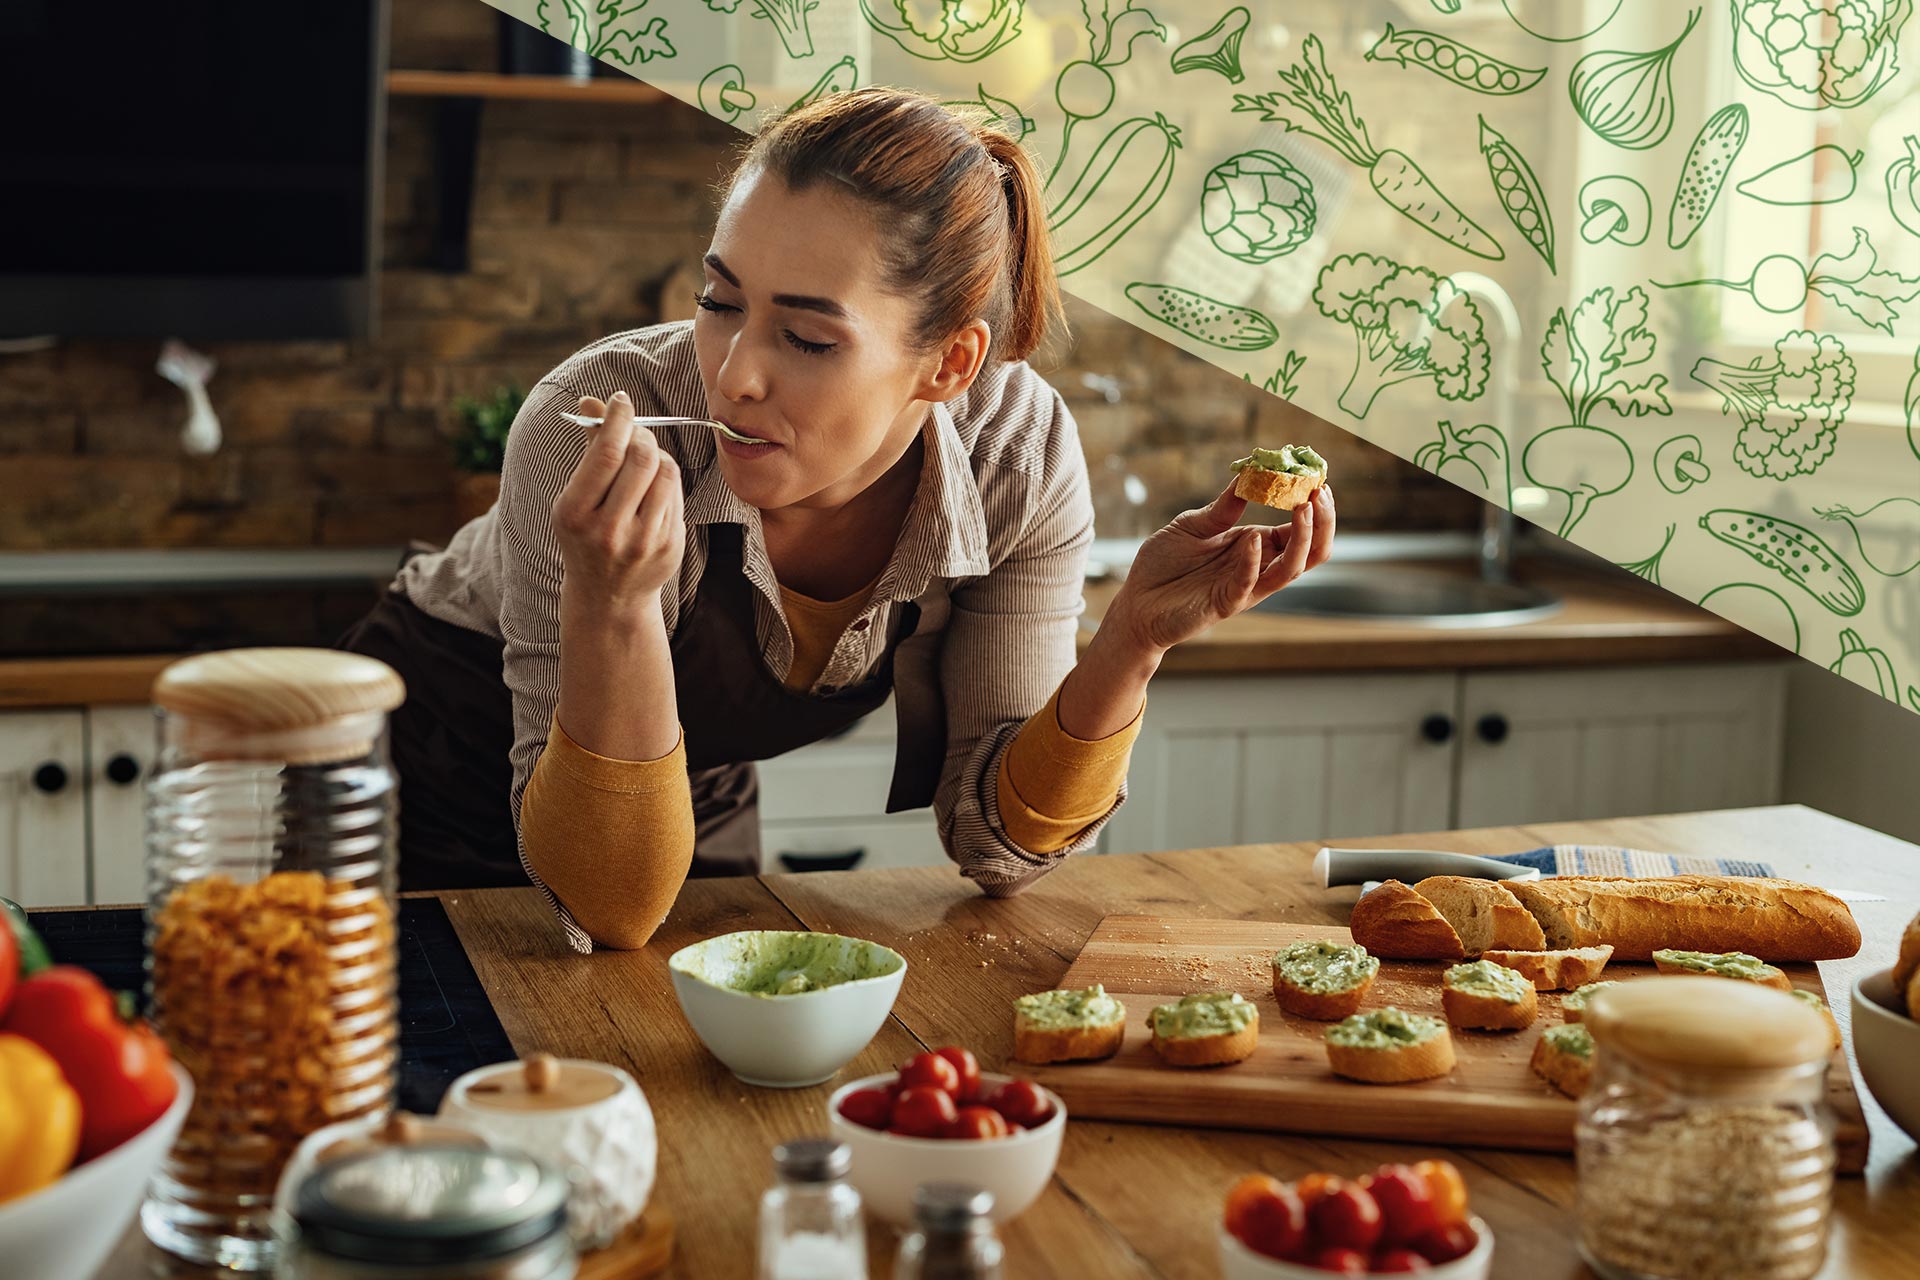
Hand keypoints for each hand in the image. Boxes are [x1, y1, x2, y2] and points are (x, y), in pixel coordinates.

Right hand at [551, 391, 685, 621]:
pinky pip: (676, 494)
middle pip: (641, 458)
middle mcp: (608, 530)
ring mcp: (642, 541)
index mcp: (575, 513)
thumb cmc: (588, 535)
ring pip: (665, 472)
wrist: (608, 596)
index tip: (622, 400)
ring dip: (658, 455)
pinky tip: (653, 489)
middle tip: (636, 431)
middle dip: (642, 434)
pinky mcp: (669, 546)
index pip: (606, 453)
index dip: (618, 419)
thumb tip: (592, 401)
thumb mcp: (576, 498)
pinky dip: (666, 480)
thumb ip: (589, 450)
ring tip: (644, 461)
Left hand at [1104, 481, 1334, 653]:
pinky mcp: (1225, 604)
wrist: (1136, 602)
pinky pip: (1248, 585)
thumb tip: (1248, 476)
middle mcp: (1257, 566)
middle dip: (1321, 522)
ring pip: (1291, 570)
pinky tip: (1254, 539)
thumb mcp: (1192, 525)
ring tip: (1303, 508)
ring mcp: (1244, 587)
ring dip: (1302, 540)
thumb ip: (1222, 508)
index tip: (1317, 480)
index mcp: (1254, 545)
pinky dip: (1254, 562)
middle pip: (1308, 551)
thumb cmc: (1164, 564)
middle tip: (1320, 494)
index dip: (1312, 507)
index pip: (1297, 529)